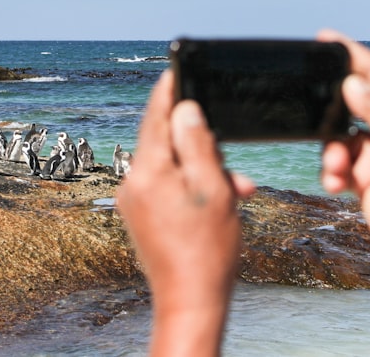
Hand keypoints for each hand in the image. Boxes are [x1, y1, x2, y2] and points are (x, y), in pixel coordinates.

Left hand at [116, 70, 255, 356]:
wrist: (189, 302)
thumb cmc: (206, 248)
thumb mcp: (212, 186)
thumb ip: (197, 142)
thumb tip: (185, 108)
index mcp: (148, 169)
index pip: (156, 114)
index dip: (170, 89)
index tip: (178, 67)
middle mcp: (133, 181)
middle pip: (165, 140)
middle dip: (199, 142)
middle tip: (226, 149)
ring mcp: (135, 201)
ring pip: (171, 166)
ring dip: (203, 170)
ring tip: (236, 188)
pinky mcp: (141, 217)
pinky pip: (167, 187)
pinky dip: (192, 187)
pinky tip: (220, 200)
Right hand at [318, 30, 369, 261]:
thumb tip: (353, 83)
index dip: (353, 55)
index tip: (327, 38)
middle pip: (354, 104)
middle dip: (332, 109)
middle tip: (311, 103)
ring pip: (341, 137)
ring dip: (332, 151)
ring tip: (337, 169)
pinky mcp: (369, 178)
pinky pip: (340, 165)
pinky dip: (333, 173)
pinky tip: (336, 185)